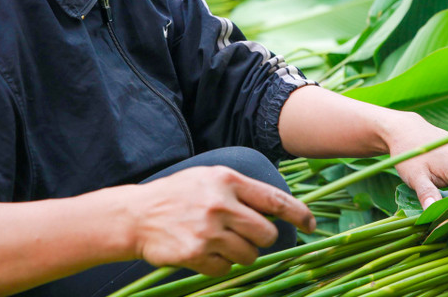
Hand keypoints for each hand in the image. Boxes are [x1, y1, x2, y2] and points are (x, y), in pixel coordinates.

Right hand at [125, 166, 315, 274]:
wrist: (136, 215)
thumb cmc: (178, 195)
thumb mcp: (210, 178)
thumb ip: (241, 190)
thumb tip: (276, 209)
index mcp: (227, 181)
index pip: (274, 199)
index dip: (298, 214)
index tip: (311, 224)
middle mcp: (220, 204)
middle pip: (266, 234)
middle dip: (261, 239)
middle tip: (246, 236)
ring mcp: (208, 230)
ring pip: (248, 255)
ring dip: (241, 254)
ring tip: (221, 243)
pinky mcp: (196, 253)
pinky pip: (225, 269)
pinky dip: (220, 265)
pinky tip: (204, 252)